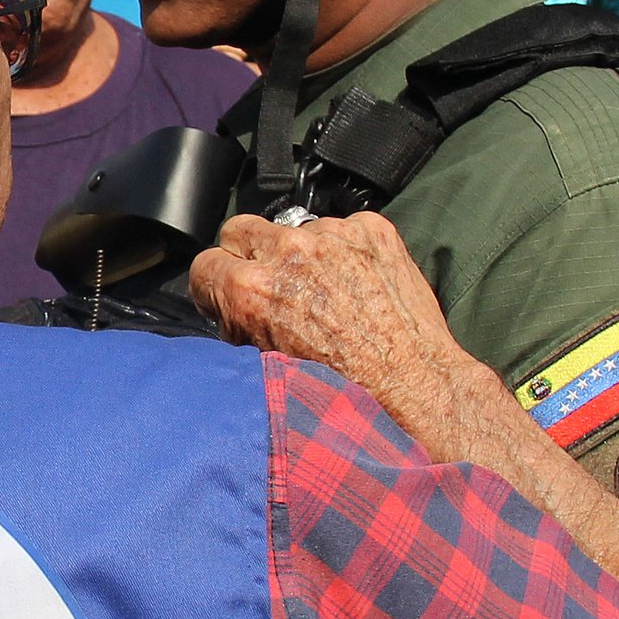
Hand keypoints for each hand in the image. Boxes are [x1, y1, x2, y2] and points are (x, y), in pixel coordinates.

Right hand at [190, 213, 533, 461]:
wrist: (413, 387)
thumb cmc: (342, 390)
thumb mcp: (265, 366)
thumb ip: (239, 325)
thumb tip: (232, 310)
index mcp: (252, 290)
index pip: (204, 264)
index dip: (215, 289)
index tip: (229, 302)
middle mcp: (289, 252)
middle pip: (240, 230)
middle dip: (249, 259)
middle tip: (273, 291)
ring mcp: (333, 234)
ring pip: (293, 229)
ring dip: (300, 256)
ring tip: (327, 295)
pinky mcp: (371, 229)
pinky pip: (340, 228)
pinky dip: (343, 251)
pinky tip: (357, 285)